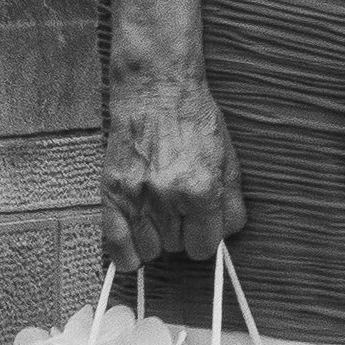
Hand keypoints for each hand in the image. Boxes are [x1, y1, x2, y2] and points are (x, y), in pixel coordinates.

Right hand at [102, 72, 247, 269]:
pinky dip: (127, 253)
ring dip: (156, 239)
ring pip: (150, 249)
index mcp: (202, 189)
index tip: (201, 228)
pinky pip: (116, 244)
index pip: (205, 246)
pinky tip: (136, 243)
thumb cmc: (194, 121)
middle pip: (178, 247)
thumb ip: (232, 203)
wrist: (156, 91)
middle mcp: (169, 197)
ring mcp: (137, 196)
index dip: (205, 237)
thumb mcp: (228, 158)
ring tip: (159, 216)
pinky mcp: (112, 192)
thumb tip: (226, 234)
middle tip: (180, 209)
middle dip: (182, 232)